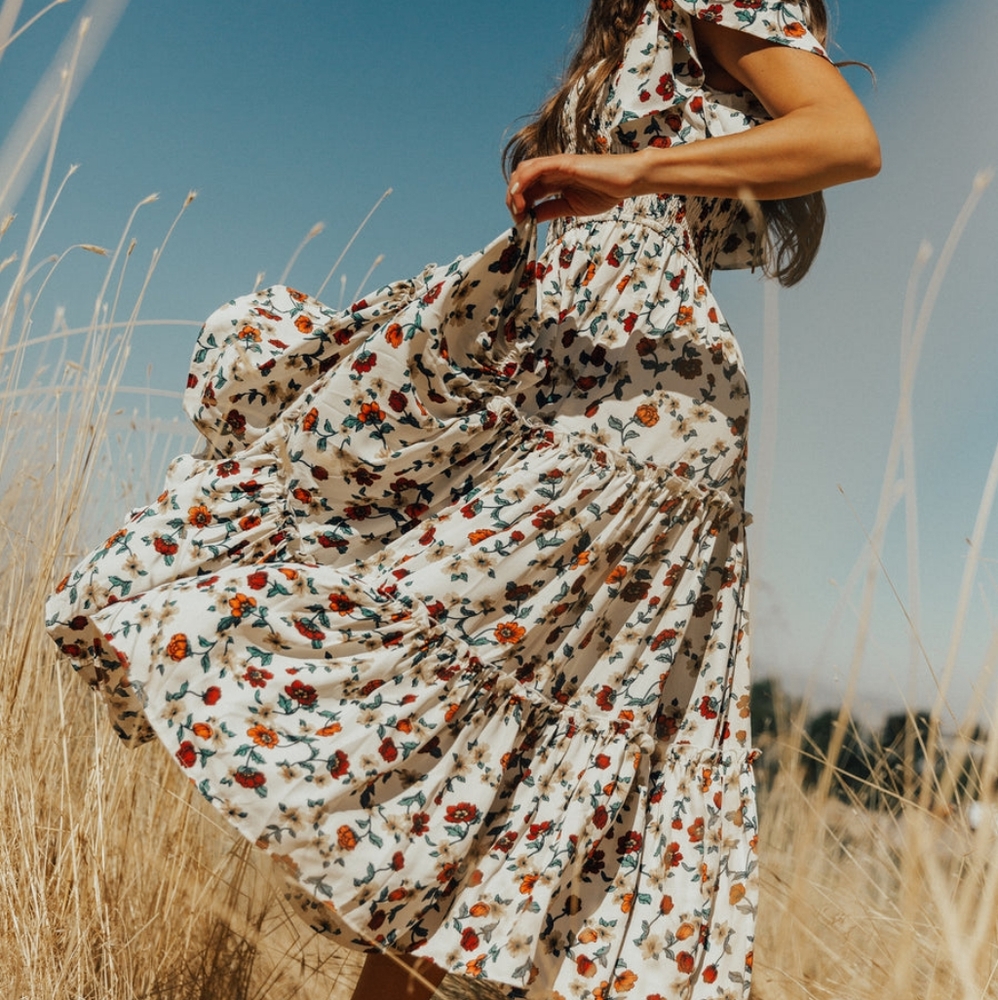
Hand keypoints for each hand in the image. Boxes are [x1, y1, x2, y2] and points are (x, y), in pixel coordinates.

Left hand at [506, 153, 640, 223]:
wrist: (626, 181)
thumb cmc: (605, 191)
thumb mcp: (570, 207)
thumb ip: (550, 210)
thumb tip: (531, 218)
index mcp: (554, 180)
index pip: (528, 189)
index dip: (519, 205)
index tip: (520, 222)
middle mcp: (552, 170)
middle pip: (521, 179)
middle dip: (513, 198)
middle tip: (517, 218)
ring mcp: (557, 164)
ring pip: (524, 171)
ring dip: (515, 190)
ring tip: (517, 208)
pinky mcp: (564, 162)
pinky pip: (537, 167)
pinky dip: (524, 179)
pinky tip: (520, 193)